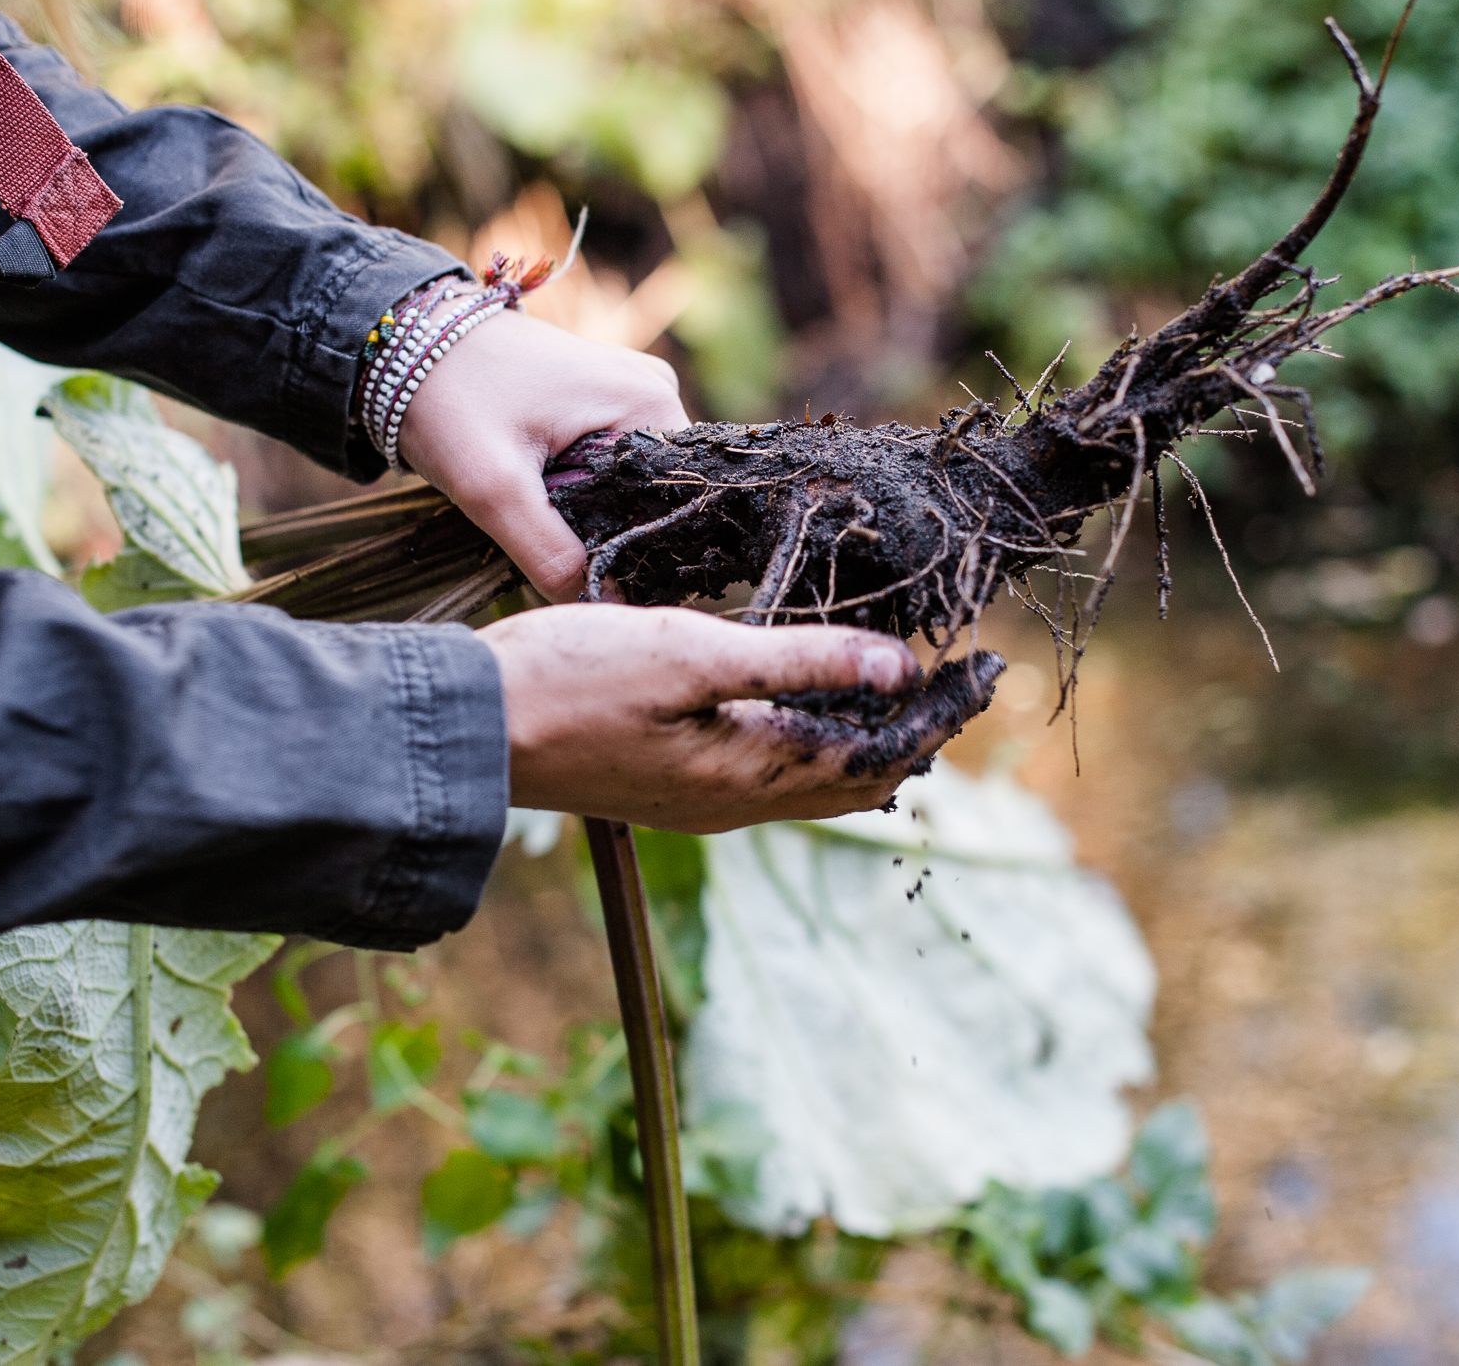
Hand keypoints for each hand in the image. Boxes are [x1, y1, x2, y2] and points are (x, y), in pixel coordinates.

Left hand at [398, 309, 688, 600]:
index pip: (676, 501)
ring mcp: (626, 391)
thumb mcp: (495, 488)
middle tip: (556, 551)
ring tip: (541, 518)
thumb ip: (549, 553)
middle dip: (610, 530)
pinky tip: (541, 496)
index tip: (595, 576)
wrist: (401, 342)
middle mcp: (654, 390)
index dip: (640, 548)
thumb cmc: (448, 400)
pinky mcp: (598, 397)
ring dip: (590, 512)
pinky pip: (606, 462)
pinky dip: (578, 489)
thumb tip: (601, 605)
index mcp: (652, 401)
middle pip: (652, 494)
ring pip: (626, 483)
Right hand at [476, 605, 963, 831]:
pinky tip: (813, 710)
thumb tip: (898, 664)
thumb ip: (796, 660)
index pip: (882, 752)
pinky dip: (819, 747)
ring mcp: (703, 803)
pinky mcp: (674, 790)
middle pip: (860, 779)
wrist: (472, 732)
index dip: (939, 712)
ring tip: (905, 693)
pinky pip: (775, 781)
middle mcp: (738, 804)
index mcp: (754, 772)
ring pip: (819, 785)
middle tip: (960, 682)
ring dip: (869, 742)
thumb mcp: (692, 653)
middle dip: (917, 731)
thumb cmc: (572, 680)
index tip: (986, 669)